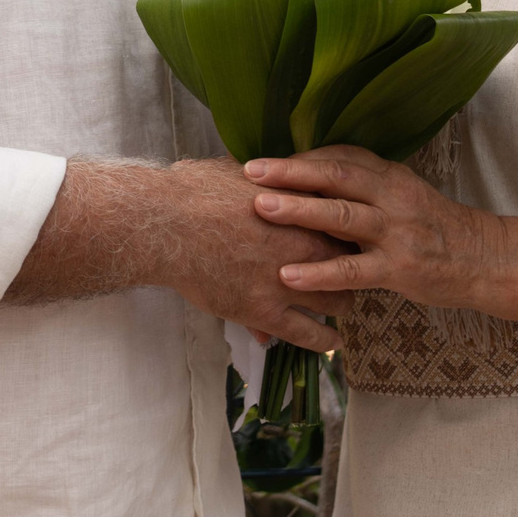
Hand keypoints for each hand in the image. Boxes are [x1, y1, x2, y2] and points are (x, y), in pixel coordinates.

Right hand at [157, 161, 354, 349]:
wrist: (167, 225)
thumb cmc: (195, 192)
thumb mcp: (237, 174)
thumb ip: (260, 182)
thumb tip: (258, 174)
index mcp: (301, 206)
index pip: (343, 222)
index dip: (345, 232)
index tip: (343, 237)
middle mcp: (304, 244)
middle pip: (349, 261)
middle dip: (350, 268)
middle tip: (346, 272)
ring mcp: (288, 280)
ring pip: (336, 300)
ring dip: (342, 303)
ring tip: (342, 305)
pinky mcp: (266, 311)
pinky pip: (308, 333)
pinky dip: (324, 340)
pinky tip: (334, 342)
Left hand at [249, 146, 511, 312]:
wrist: (483, 261)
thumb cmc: (433, 228)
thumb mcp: (401, 195)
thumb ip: (363, 185)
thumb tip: (309, 174)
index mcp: (389, 176)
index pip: (340, 157)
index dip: (300, 157)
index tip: (264, 159)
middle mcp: (392, 197)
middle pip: (336, 176)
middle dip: (290, 172)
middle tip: (251, 171)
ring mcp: (396, 232)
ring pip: (342, 216)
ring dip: (299, 210)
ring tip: (260, 208)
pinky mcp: (399, 269)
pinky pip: (353, 270)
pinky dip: (319, 273)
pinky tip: (289, 276)